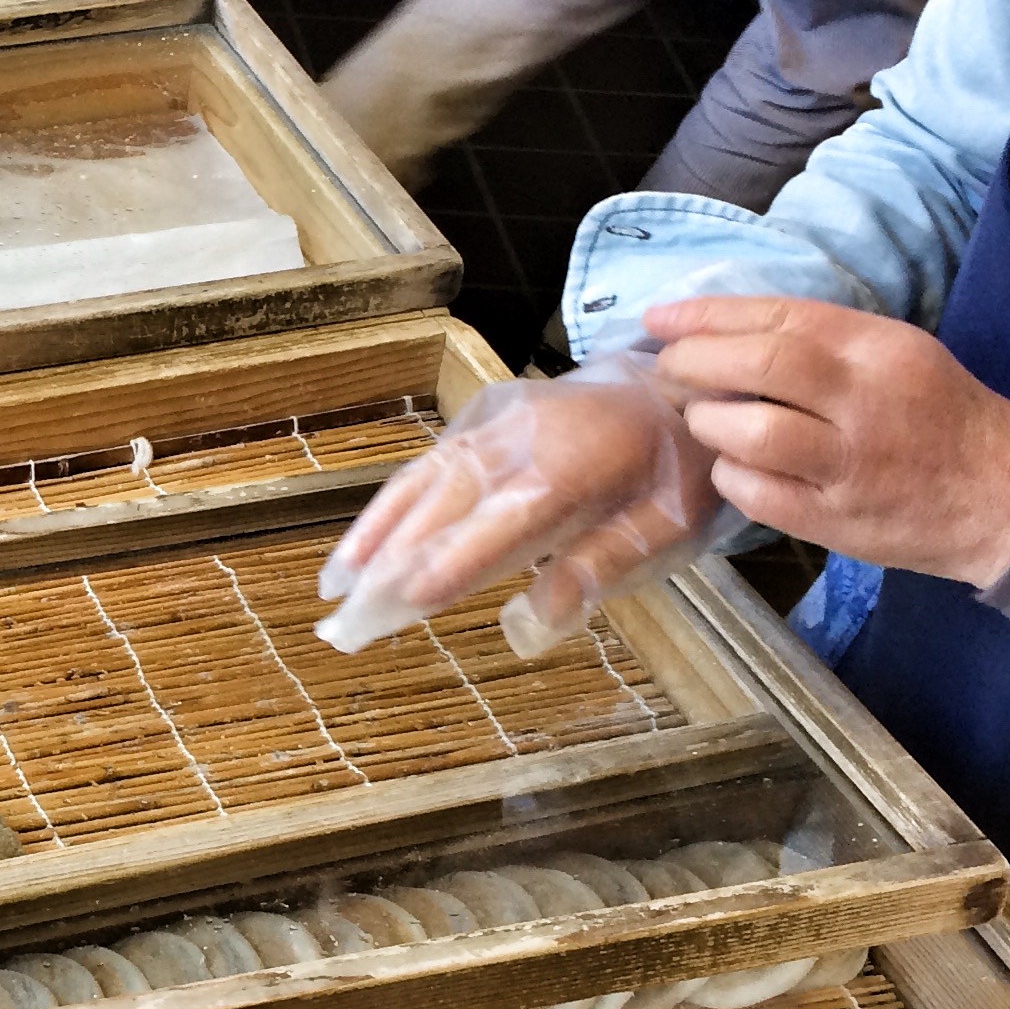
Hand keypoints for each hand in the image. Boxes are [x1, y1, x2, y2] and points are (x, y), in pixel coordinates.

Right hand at [318, 356, 721, 653]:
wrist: (671, 384)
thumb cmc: (674, 468)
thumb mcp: (669, 525)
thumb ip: (601, 566)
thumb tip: (533, 620)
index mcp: (575, 466)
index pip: (504, 521)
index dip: (456, 560)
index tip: (407, 601)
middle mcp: (521, 439)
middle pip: (447, 506)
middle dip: (394, 566)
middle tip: (350, 624)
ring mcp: (494, 424)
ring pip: (423, 483)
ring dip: (375, 537)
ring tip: (335, 590)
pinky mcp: (479, 421)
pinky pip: (425, 467)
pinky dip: (385, 509)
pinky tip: (358, 550)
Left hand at [651, 294, 1009, 588]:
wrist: (1001, 498)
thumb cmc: (936, 416)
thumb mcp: (895, 354)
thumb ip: (820, 341)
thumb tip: (722, 332)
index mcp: (878, 349)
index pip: (780, 317)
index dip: (708, 315)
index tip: (660, 319)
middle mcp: (865, 401)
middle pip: (760, 367)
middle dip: (695, 362)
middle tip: (668, 368)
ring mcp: (850, 466)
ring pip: (751, 433)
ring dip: (708, 423)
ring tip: (703, 419)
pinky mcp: (835, 521)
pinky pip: (757, 493)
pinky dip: (730, 476)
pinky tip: (732, 466)